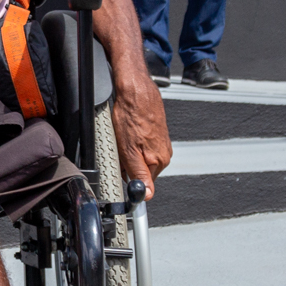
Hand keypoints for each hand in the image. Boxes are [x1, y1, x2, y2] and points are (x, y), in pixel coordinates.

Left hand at [108, 71, 171, 198]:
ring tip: (125, 136)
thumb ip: (139, 175)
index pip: (144, 183)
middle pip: (142, 169)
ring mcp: (161, 142)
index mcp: (160, 161)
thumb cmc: (132, 116)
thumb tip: (147, 195)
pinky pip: (142, 144)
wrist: (136, 90)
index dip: (130, 178)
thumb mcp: (130, 152)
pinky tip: (128, 130)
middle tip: (121, 149)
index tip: (123, 169)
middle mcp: (164, 153)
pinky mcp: (156, 132)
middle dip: (129, 163)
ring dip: (130, 151)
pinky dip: (132, 141)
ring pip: (141, 156)